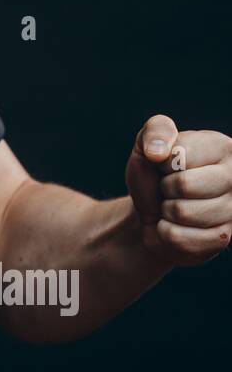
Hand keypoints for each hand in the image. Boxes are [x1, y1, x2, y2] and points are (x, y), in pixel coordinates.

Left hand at [126, 114, 231, 266]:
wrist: (152, 211)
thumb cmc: (154, 174)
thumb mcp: (148, 145)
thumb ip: (155, 132)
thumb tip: (158, 152)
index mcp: (223, 147)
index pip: (181, 156)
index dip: (163, 163)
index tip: (167, 165)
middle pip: (184, 185)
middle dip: (165, 187)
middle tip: (169, 188)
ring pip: (181, 213)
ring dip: (165, 210)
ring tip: (173, 205)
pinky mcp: (222, 238)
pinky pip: (177, 236)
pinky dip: (164, 231)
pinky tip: (176, 224)